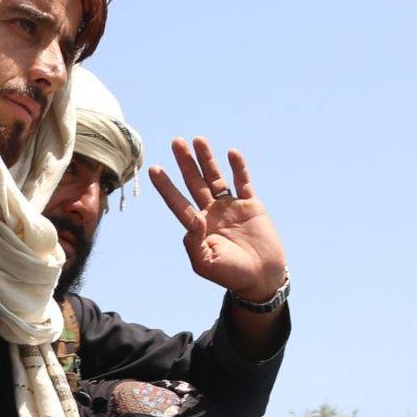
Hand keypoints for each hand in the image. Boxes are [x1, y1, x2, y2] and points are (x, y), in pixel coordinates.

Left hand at [149, 138, 287, 302]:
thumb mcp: (205, 263)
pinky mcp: (251, 204)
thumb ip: (194, 243)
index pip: (178, 202)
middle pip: (194, 182)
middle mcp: (211, 212)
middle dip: (185, 163)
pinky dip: (238, 167)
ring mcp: (230, 207)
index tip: (154, 169)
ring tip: (198, 139)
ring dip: (207, 159)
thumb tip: (193, 220)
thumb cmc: (231, 274)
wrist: (261, 277)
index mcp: (198, 227)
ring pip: (216, 178)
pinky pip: (243, 182)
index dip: (166, 187)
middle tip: (176, 142)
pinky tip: (231, 153)